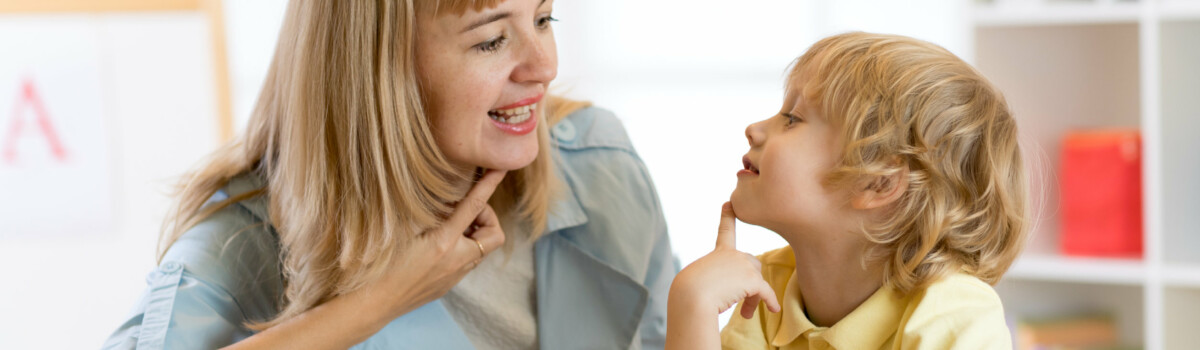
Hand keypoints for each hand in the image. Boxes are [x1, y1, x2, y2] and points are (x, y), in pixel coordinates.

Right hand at [366, 169, 508, 317]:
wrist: (372, 303)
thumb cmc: (378, 263)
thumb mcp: (398, 228)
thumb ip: (422, 210)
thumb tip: (440, 196)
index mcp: (443, 242)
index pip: (474, 206)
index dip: (490, 184)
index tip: (502, 169)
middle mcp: (456, 260)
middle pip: (495, 234)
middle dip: (487, 218)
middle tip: (464, 211)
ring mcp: (455, 276)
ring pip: (482, 249)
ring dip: (474, 233)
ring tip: (449, 226)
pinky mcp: (449, 285)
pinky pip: (468, 262)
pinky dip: (462, 248)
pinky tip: (439, 245)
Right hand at [670, 202, 779, 318]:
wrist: (691, 296)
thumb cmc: (690, 293)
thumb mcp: (702, 282)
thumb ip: (720, 281)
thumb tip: (735, 292)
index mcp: (719, 253)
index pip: (725, 231)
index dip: (727, 216)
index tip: (729, 203)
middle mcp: (732, 254)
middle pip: (752, 266)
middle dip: (750, 285)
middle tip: (742, 309)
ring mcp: (743, 264)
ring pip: (758, 282)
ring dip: (753, 299)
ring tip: (744, 314)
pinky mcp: (752, 279)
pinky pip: (766, 292)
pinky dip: (770, 302)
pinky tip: (773, 309)